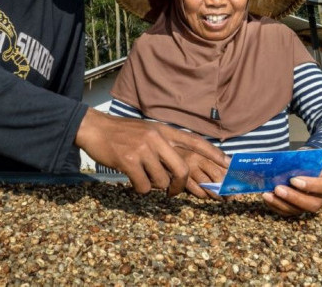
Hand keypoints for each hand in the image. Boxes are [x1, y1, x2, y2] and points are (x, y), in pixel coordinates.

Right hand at [75, 108, 228, 195]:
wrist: (95, 129)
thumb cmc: (121, 133)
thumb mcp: (147, 131)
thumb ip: (163, 144)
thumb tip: (178, 166)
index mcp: (163, 130)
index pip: (193, 141)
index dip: (212, 153)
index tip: (227, 163)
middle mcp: (156, 138)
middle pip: (182, 168)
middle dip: (180, 185)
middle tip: (173, 193)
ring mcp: (143, 149)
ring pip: (161, 180)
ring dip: (153, 186)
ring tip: (142, 177)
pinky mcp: (129, 160)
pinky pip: (144, 186)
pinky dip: (140, 188)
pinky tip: (132, 179)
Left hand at [261, 160, 321, 216]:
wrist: (313, 171)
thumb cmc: (310, 163)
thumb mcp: (310, 159)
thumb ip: (301, 161)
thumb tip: (283, 162)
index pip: (321, 187)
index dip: (308, 185)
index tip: (293, 179)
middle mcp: (320, 199)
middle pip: (309, 204)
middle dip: (292, 197)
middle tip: (278, 189)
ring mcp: (308, 206)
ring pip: (296, 210)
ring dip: (280, 203)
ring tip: (267, 194)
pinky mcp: (298, 209)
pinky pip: (287, 212)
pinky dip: (275, 206)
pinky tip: (267, 198)